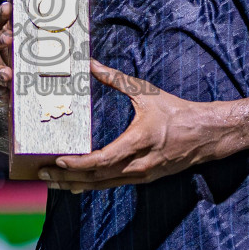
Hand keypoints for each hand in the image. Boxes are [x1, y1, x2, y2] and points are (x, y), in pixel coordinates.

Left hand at [41, 61, 241, 191]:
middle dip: (67, 178)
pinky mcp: (145, 178)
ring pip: (103, 186)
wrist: (207, 134)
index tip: (58, 161)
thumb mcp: (146, 92)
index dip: (78, 164)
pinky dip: (92, 185)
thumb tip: (90, 63)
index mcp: (139, 142)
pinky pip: (113, 185)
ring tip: (52, 183)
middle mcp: (139, 164)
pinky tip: (75, 185)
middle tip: (41, 174)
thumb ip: (116, 79)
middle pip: (97, 179)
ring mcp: (142, 175)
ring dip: (76, 185)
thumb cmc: (176, 111)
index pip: (102, 161)